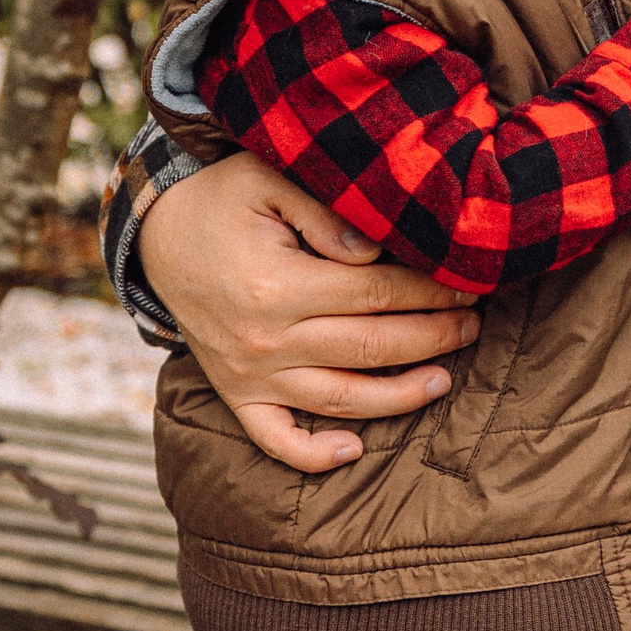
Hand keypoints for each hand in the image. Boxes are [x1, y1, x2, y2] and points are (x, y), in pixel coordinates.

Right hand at [135, 153, 479, 474]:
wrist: (157, 235)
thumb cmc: (224, 199)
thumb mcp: (266, 178)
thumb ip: (323, 212)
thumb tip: (374, 252)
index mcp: (277, 285)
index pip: (375, 294)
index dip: (429, 292)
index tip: (467, 284)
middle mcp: (264, 339)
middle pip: (370, 347)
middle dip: (433, 338)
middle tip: (473, 326)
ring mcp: (249, 374)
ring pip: (340, 399)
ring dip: (400, 396)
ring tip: (444, 380)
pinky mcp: (236, 394)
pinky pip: (275, 439)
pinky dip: (313, 453)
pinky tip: (354, 450)